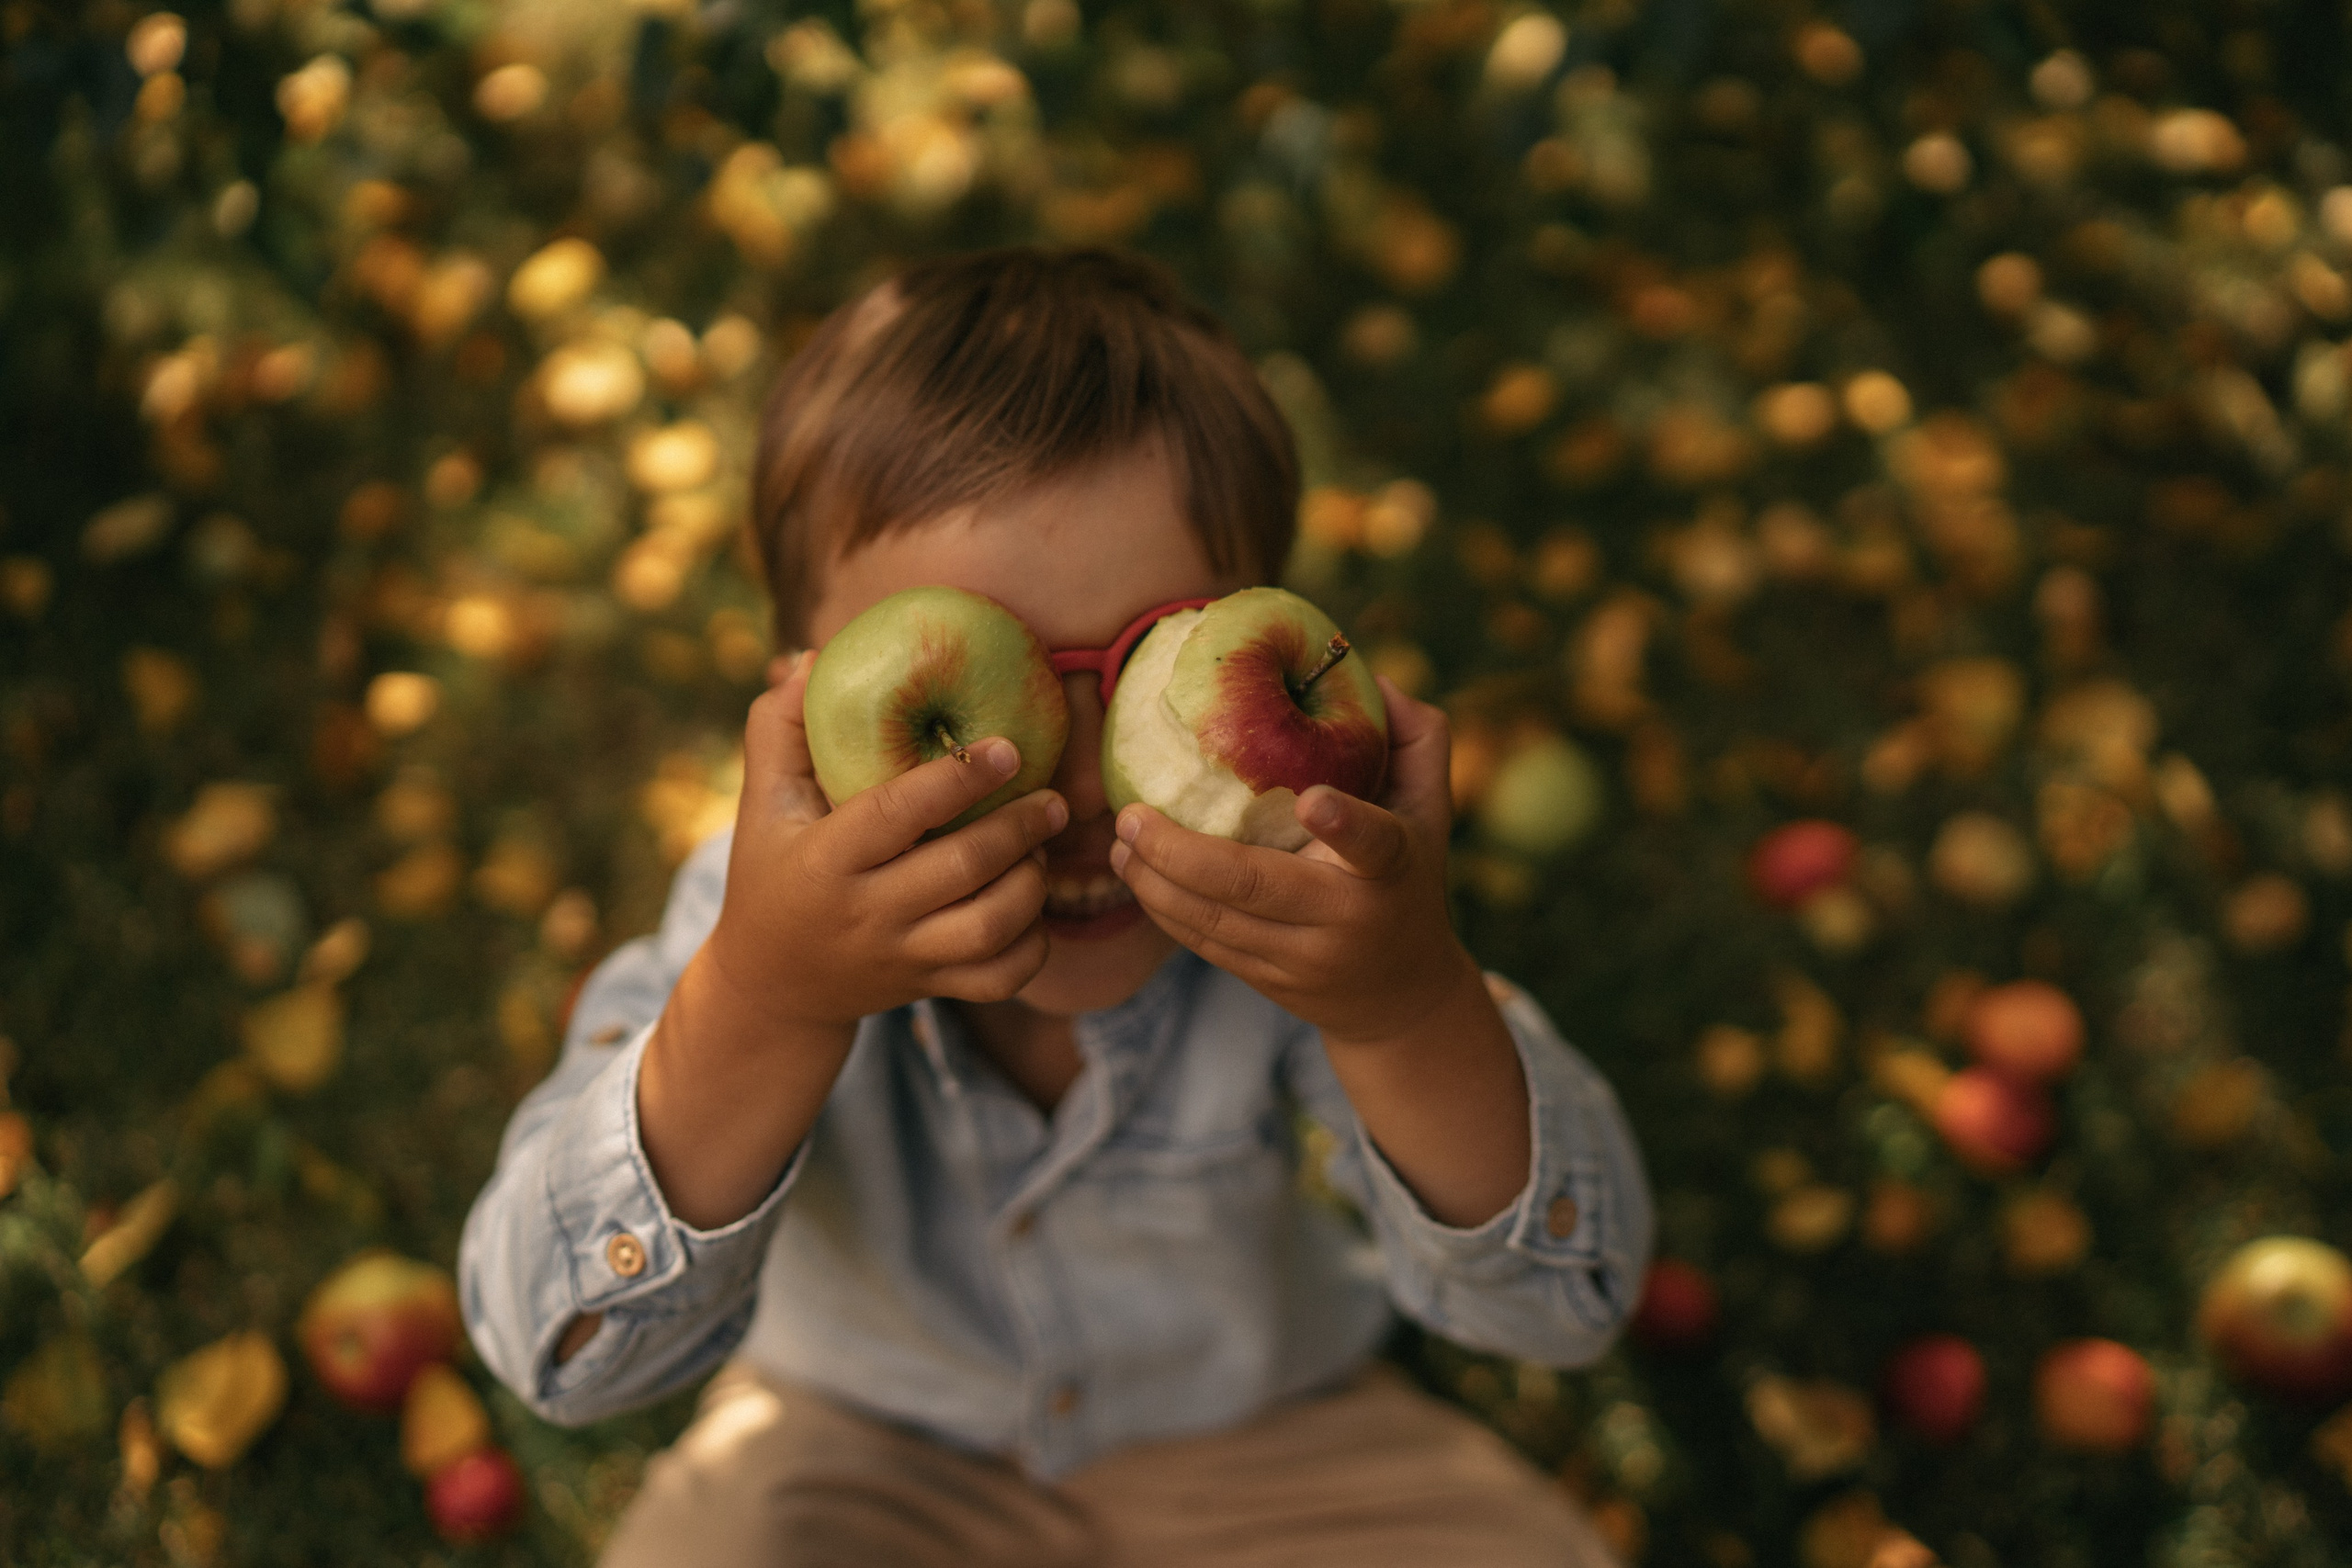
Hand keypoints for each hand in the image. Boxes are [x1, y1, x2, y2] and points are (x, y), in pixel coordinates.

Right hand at [705, 651, 1069, 1028]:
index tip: (1007, 748)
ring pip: (990, 928)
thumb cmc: (771, 873)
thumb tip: (815, 661)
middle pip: (961, 870)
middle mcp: (868, 913)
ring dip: (1031, 883)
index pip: (897, 814)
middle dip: (1018, 828)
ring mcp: (903, 957)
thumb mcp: (761, 802)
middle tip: (1052, 798)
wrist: (772, 985)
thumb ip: (779, 728)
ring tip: (1041, 846)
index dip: (957, 779)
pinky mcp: (930, 987)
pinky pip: (1001, 977)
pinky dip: (1033, 944)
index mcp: (825, 859)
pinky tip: (1033, 904)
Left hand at [1109, 677, 1483, 1047]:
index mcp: (1391, 868)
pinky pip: (1205, 945)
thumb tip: (1372, 677)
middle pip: (1255, 887)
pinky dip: (1165, 910)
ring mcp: (1303, 957)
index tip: (1312, 798)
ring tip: (1120, 844)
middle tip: (1131, 817)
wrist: (1402, 995)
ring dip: (1155, 884)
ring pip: (1216, 922)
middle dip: (1181, 853)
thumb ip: (1416, 737)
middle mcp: (1345, 917)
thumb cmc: (1411, 876)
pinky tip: (1135, 875)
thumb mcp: (1431, 808)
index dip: (1344, 823)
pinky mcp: (1269, 980)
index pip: (1373, 844)